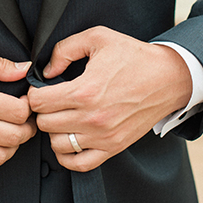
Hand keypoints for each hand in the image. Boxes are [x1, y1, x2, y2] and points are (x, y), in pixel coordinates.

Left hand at [28, 27, 191, 171]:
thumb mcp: (98, 37)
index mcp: (85, 90)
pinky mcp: (114, 147)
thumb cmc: (133, 56)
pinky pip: (79, 164)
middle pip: (45, 124)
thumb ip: (65, 49)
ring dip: (54, 132)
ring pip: (57, 145)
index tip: (41, 89)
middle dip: (43, 111)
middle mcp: (92, 118)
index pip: (38, 102)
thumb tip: (45, 71)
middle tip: (50, 102)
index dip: (34, 93)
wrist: (169, 78)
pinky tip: (70, 138)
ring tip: (61, 118)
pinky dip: (68, 155)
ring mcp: (104, 136)